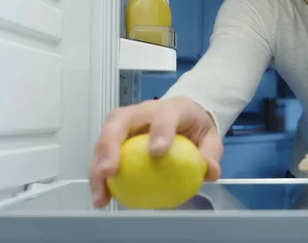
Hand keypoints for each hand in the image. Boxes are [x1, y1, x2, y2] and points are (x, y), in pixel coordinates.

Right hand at [89, 96, 222, 207]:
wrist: (182, 113)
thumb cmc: (193, 125)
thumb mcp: (209, 137)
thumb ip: (210, 153)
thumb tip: (209, 172)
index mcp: (171, 108)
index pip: (164, 116)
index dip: (160, 132)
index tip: (157, 153)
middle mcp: (143, 110)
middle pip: (120, 121)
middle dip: (110, 145)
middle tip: (108, 173)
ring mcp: (125, 120)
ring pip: (104, 138)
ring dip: (97, 167)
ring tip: (100, 197)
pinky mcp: (114, 134)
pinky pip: (103, 154)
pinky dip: (99, 176)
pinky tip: (103, 199)